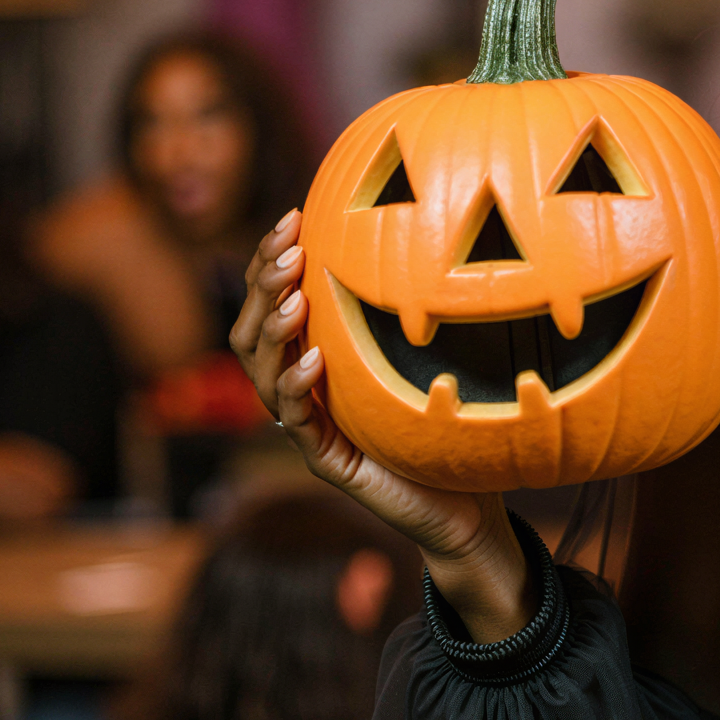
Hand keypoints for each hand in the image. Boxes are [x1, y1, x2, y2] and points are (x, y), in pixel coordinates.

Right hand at [229, 210, 533, 639]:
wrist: (467, 506)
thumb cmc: (454, 422)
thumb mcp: (440, 352)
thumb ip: (425, 303)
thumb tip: (452, 225)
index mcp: (320, 360)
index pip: (276, 302)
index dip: (274, 260)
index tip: (293, 213)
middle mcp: (306, 392)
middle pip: (253, 333)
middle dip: (264, 283)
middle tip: (288, 244)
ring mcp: (312, 429)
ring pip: (263, 375)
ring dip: (274, 328)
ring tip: (293, 295)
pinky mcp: (329, 462)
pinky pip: (298, 422)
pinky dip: (300, 387)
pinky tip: (315, 357)